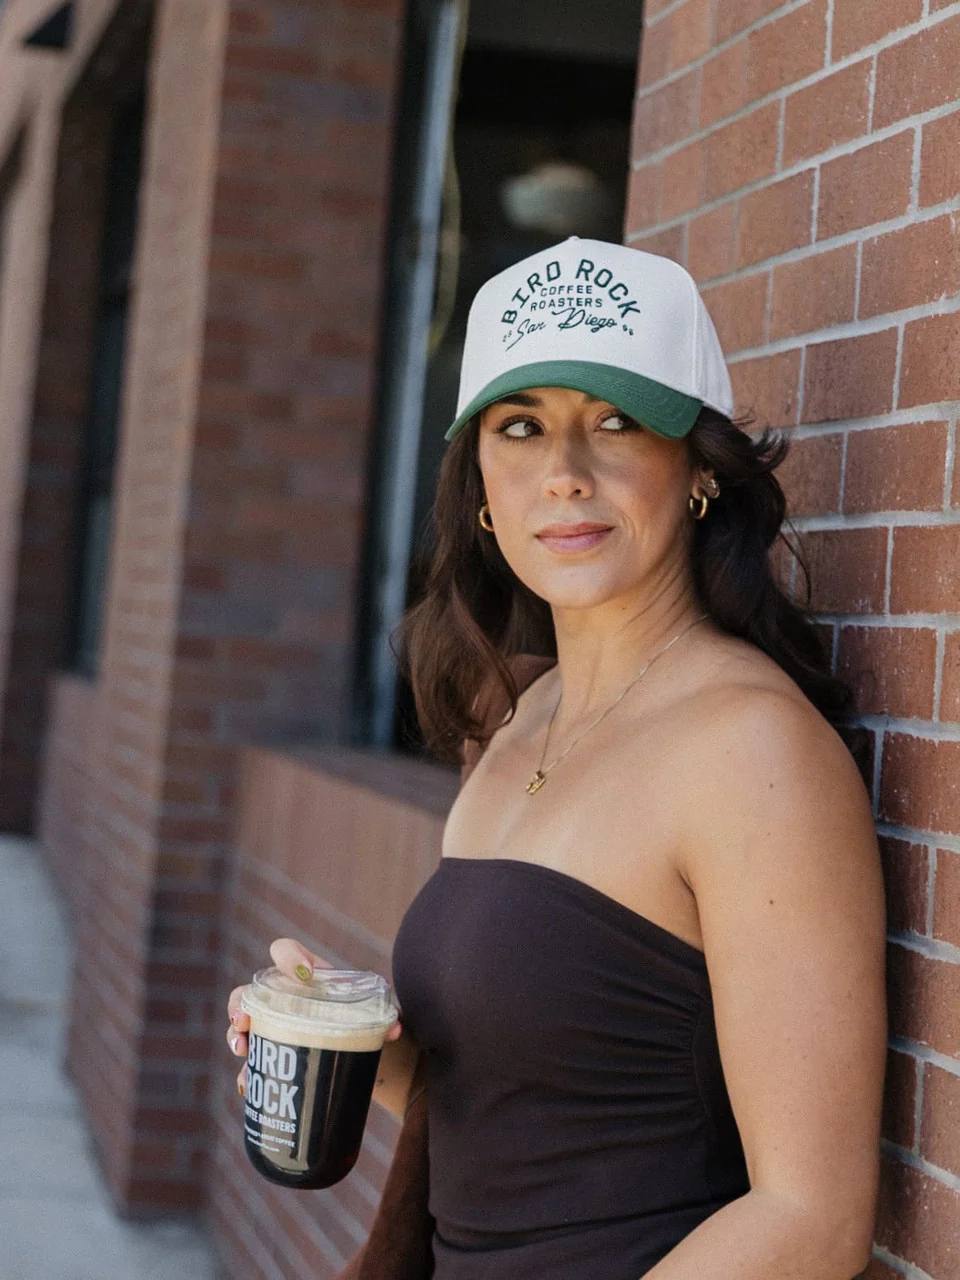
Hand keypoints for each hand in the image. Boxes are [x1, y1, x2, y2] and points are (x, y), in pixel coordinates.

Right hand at [225, 937, 401, 1097]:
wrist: (364, 1050)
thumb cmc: (364, 1019)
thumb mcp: (372, 1014)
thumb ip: (384, 1017)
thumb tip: (393, 1028)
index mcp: (306, 976)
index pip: (284, 951)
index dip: (287, 956)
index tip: (303, 974)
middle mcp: (284, 999)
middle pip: (250, 991)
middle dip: (241, 1004)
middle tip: (245, 1021)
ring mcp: (275, 1029)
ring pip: (244, 1027)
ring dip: (236, 1037)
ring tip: (242, 1049)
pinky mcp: (275, 1059)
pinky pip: (253, 1066)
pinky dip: (247, 1076)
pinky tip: (246, 1086)